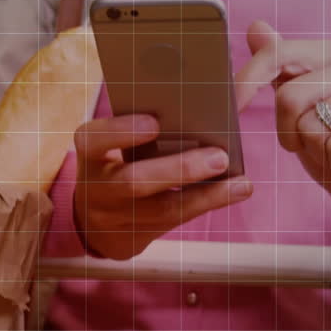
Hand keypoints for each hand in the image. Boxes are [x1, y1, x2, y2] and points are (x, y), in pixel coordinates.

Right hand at [73, 114, 252, 259]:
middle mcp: (96, 187)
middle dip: (180, 170)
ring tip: (240, 184)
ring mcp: (112, 218)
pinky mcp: (131, 240)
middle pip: (134, 181)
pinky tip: (233, 192)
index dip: (121, 131)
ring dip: (206, 196)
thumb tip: (226, 91)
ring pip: (161, 210)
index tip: (155, 123)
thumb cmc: (119, 164)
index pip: (94, 139)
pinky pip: (173, 222)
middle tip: (220, 157)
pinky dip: (205, 205)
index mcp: (90, 152)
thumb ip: (156, 120)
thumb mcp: (119, 143)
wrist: (93, 221)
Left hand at [235, 21, 330, 225]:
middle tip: (310, 142)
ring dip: (317, 153)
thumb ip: (281, 66)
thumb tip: (255, 27)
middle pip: (289, 98)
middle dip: (288, 133)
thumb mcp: (300, 104)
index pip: (276, 54)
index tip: (231, 108)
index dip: (247, 82)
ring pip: (313, 128)